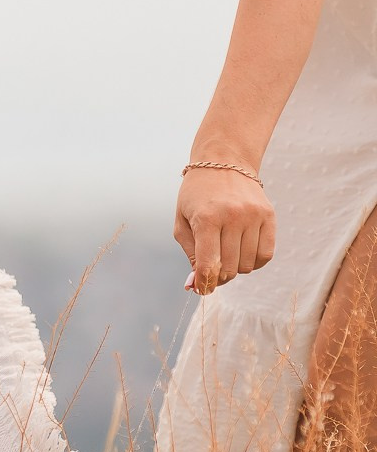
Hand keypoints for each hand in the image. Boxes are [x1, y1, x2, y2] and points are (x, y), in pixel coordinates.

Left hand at [175, 166, 274, 296]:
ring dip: (237, 268)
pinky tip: (243, 254)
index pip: (209, 264)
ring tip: (226, 256)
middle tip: (213, 270)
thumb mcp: (182, 223)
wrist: (223, 162)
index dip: (205, 283)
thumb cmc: (196, 197)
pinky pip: (267, 254)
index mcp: (207, 219)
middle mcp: (233, 216)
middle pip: (230, 268)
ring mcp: (254, 216)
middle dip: (219, 276)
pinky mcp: (269, 215)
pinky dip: (255, 262)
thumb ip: (190, 255)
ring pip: (249, 264)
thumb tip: (194, 286)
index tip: (202, 288)